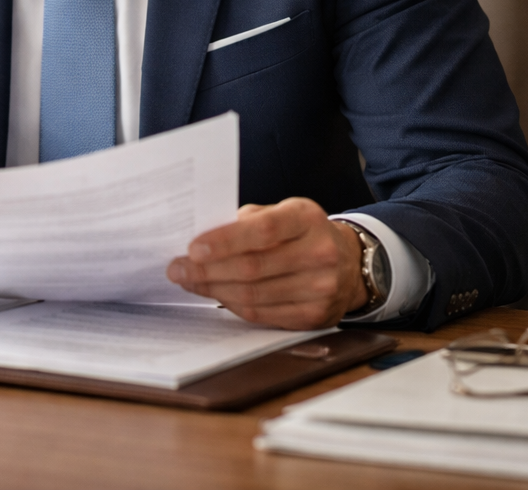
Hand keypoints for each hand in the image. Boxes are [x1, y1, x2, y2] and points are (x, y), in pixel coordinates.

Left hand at [165, 198, 367, 328]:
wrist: (350, 262)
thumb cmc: (302, 233)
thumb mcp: (283, 212)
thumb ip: (247, 221)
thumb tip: (201, 236)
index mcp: (307, 219)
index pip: (263, 231)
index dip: (225, 241)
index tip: (192, 248)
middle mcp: (319, 253)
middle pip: (253, 268)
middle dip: (207, 270)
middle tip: (177, 268)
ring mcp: (320, 288)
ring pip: (254, 295)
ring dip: (214, 290)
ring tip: (189, 282)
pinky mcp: (314, 316)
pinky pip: (262, 315)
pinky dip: (233, 305)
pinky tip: (216, 295)